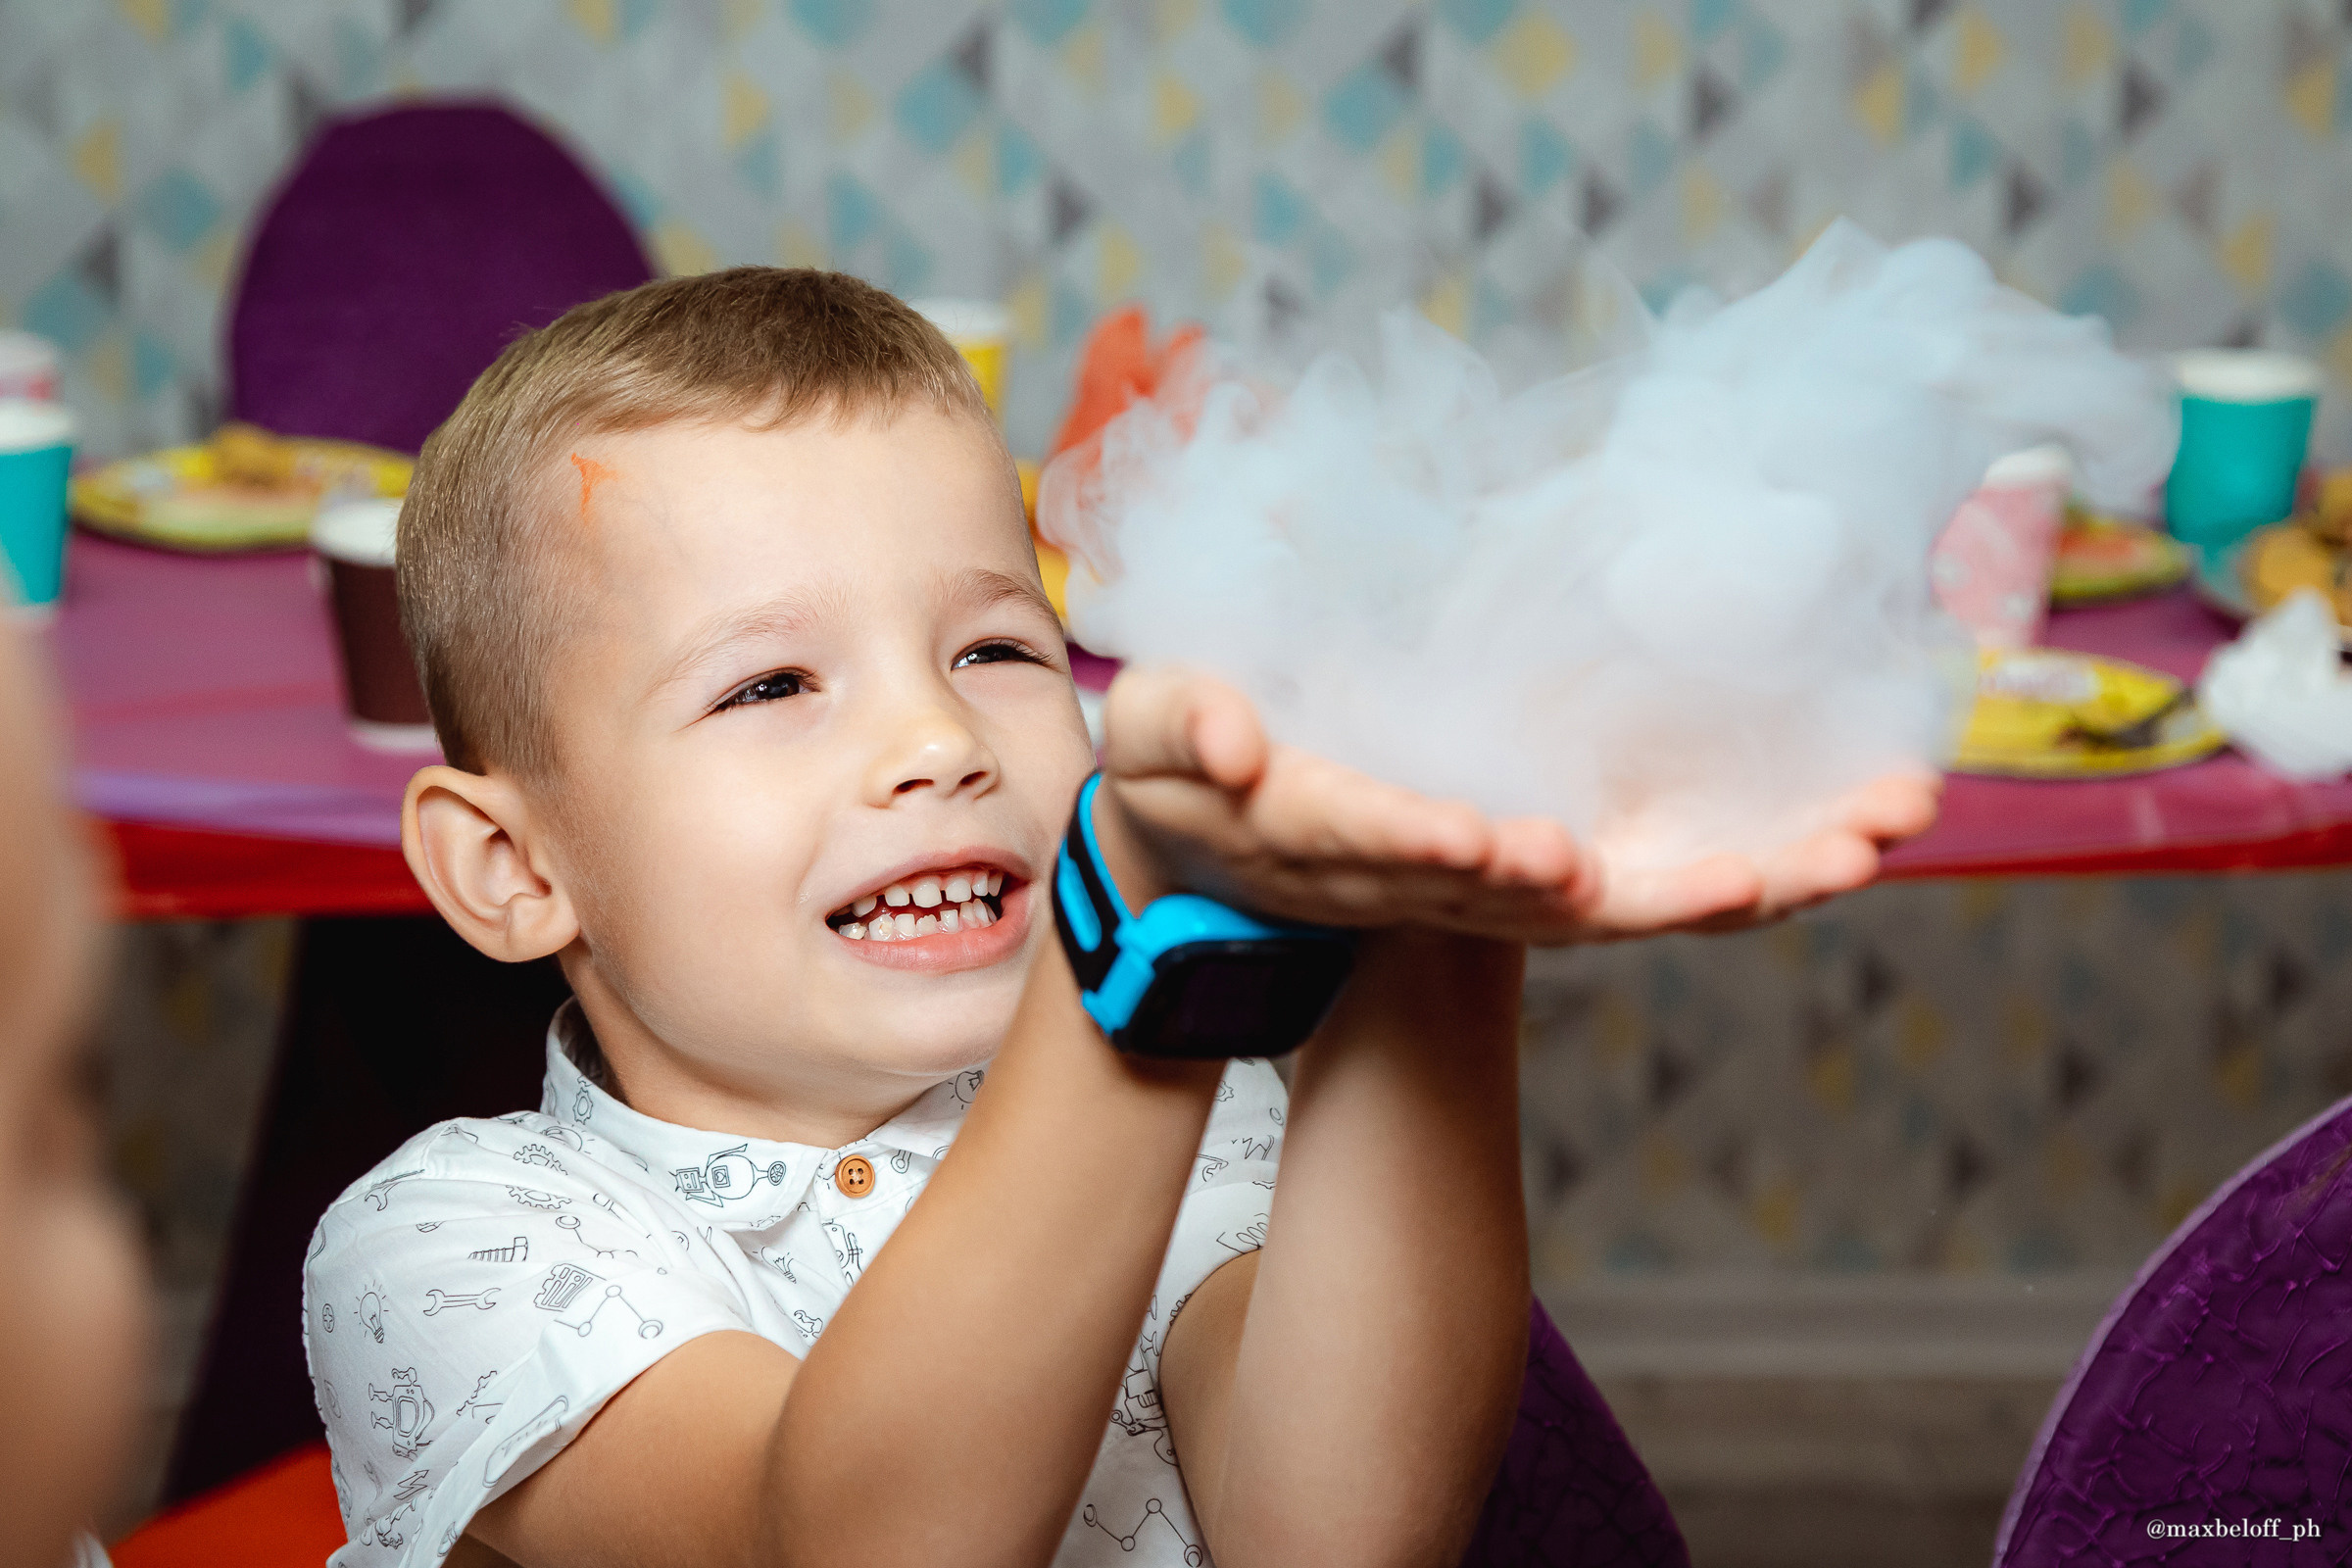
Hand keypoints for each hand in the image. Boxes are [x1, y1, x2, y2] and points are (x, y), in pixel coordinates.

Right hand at [1093, 668, 1938, 945]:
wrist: (1214, 845)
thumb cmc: (1189, 767)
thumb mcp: (1166, 732)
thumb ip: (1192, 728)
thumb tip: (1238, 745)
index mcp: (1327, 832)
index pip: (1392, 842)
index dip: (1455, 847)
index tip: (1526, 850)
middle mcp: (1424, 875)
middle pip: (1545, 902)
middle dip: (1651, 895)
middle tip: (1750, 882)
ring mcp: (1485, 885)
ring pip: (1620, 905)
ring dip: (1736, 887)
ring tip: (1851, 854)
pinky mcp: (1530, 872)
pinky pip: (1644, 886)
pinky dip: (1743, 875)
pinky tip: (1845, 843)